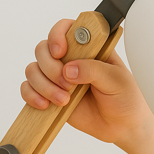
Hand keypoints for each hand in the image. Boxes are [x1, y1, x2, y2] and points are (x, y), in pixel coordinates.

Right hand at [21, 19, 153, 147]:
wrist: (122, 126)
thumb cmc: (125, 98)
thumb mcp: (116, 80)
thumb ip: (93, 70)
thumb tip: (68, 70)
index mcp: (89, 48)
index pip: (65, 28)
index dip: (57, 35)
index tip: (60, 52)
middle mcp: (71, 58)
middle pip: (43, 49)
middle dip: (50, 67)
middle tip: (68, 84)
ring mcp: (58, 76)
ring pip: (33, 69)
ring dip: (43, 85)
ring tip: (64, 100)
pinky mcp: (50, 94)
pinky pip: (28, 89)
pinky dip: (32, 95)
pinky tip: (46, 105)